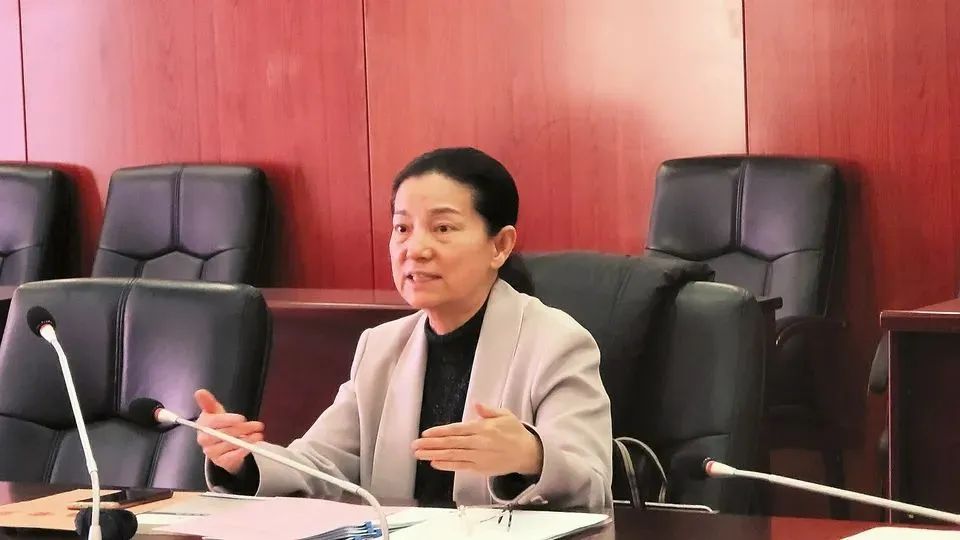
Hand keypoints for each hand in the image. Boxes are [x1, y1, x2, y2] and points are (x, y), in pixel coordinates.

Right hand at [195, 389, 264, 474]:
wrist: (219, 444)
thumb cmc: (218, 424)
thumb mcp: (215, 411)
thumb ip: (208, 402)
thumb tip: (199, 392)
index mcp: (203, 425)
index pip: (214, 422)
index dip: (228, 420)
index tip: (242, 418)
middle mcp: (204, 439)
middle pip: (225, 434)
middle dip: (243, 429)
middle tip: (258, 426)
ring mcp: (211, 451)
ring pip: (230, 445)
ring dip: (247, 440)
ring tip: (258, 435)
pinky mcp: (219, 461)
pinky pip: (232, 457)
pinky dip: (243, 451)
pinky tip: (252, 446)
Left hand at [411, 404, 542, 475]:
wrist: (528, 453)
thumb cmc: (515, 432)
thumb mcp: (505, 415)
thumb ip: (488, 411)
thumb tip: (476, 404)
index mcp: (482, 428)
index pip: (456, 430)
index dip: (439, 432)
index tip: (425, 433)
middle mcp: (478, 443)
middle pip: (450, 444)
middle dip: (430, 444)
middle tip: (414, 445)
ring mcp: (478, 457)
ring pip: (452, 456)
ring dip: (433, 455)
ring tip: (419, 454)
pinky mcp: (480, 468)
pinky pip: (460, 467)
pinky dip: (446, 465)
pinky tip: (434, 463)